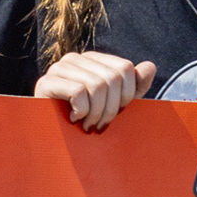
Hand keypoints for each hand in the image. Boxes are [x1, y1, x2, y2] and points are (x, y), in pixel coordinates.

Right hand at [33, 50, 154, 129]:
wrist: (49, 137)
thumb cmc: (82, 120)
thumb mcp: (113, 105)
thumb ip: (133, 87)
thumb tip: (150, 66)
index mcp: (93, 60)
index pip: (124, 68)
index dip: (127, 94)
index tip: (116, 114)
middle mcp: (76, 59)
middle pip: (112, 78)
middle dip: (111, 108)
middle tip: (100, 126)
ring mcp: (59, 68)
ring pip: (96, 85)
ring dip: (96, 113)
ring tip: (88, 126)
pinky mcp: (46, 82)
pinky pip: (78, 92)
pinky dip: (81, 111)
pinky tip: (73, 119)